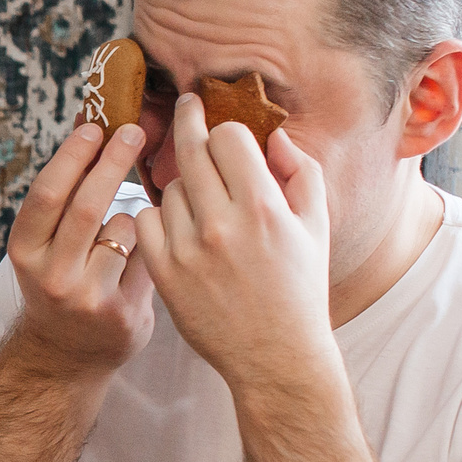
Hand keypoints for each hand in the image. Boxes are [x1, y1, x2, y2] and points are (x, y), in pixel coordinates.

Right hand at [4, 121, 155, 374]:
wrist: (66, 354)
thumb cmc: (62, 280)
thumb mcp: (46, 243)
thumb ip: (66, 196)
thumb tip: (88, 124)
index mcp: (25, 251)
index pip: (47, 194)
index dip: (71, 157)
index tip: (95, 127)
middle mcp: (50, 275)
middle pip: (86, 207)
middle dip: (112, 162)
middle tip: (135, 132)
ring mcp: (86, 297)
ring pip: (124, 229)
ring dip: (134, 213)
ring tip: (128, 221)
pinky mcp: (121, 314)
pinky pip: (150, 258)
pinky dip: (152, 244)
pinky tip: (151, 249)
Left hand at [134, 93, 333, 385]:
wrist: (275, 354)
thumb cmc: (300, 288)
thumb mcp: (316, 226)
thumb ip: (301, 171)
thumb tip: (273, 134)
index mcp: (263, 208)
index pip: (228, 138)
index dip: (225, 128)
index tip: (217, 122)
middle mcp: (222, 225)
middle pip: (190, 151)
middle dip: (187, 121)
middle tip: (185, 107)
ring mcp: (188, 249)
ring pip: (168, 188)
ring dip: (182, 185)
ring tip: (202, 203)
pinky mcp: (164, 273)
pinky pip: (145, 222)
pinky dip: (158, 218)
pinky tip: (177, 227)